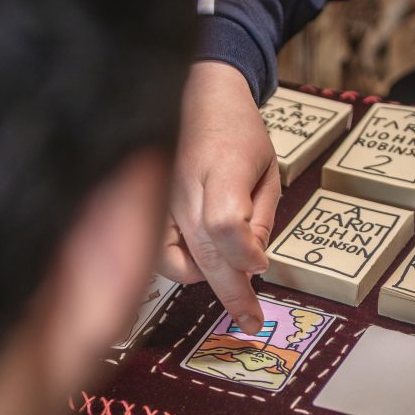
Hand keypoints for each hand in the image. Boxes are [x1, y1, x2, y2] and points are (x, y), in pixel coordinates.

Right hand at [161, 61, 280, 334]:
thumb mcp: (267, 168)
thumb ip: (261, 217)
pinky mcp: (147, 206)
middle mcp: (184, 187)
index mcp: (221, 168)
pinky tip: (200, 261)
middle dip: (233, 293)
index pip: (225, 223)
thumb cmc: (236, 130)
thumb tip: (253, 265)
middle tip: (252, 320)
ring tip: (228, 274)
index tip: (262, 266)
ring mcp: (159, 198)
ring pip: (175, 261)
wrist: (195, 93)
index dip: (244, 253)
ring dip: (204, 279)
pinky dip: (180, 266)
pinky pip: (159, 252)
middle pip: (205, 253)